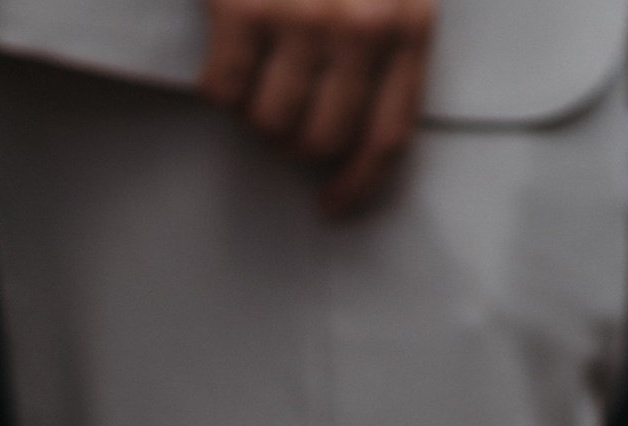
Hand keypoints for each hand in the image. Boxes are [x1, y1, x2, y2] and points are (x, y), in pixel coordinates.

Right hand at [198, 0, 436, 215]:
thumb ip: (392, 43)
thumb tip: (362, 138)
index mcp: (409, 19)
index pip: (389, 136)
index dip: (357, 185)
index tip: (331, 205)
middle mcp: (363, 25)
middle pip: (321, 142)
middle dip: (294, 136)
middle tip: (281, 101)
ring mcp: (303, 17)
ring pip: (268, 125)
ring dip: (254, 105)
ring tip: (257, 61)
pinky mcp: (245, 10)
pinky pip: (222, 93)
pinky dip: (217, 79)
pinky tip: (228, 41)